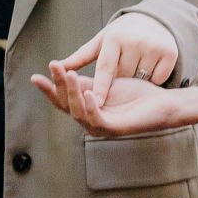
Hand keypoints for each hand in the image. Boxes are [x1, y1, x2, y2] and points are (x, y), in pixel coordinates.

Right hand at [31, 67, 184, 136]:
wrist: (162, 103)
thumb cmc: (135, 94)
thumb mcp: (106, 83)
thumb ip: (87, 82)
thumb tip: (64, 72)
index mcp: (86, 109)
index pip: (62, 99)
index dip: (50, 88)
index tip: (36, 75)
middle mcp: (90, 120)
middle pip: (66, 105)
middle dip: (57, 87)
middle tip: (52, 67)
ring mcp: (102, 127)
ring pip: (79, 112)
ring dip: (73, 92)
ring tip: (70, 74)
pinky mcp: (116, 129)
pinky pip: (99, 119)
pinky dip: (92, 106)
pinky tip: (89, 92)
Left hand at [45, 12, 178, 107]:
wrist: (155, 20)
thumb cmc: (121, 35)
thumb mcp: (102, 42)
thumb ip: (81, 56)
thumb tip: (57, 66)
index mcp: (114, 38)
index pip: (105, 68)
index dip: (99, 86)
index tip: (94, 102)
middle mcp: (134, 41)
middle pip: (124, 77)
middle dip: (120, 82)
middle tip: (122, 71)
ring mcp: (153, 47)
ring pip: (141, 79)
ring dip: (137, 81)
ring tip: (136, 67)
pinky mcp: (169, 53)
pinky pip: (158, 79)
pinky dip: (154, 80)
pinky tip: (151, 68)